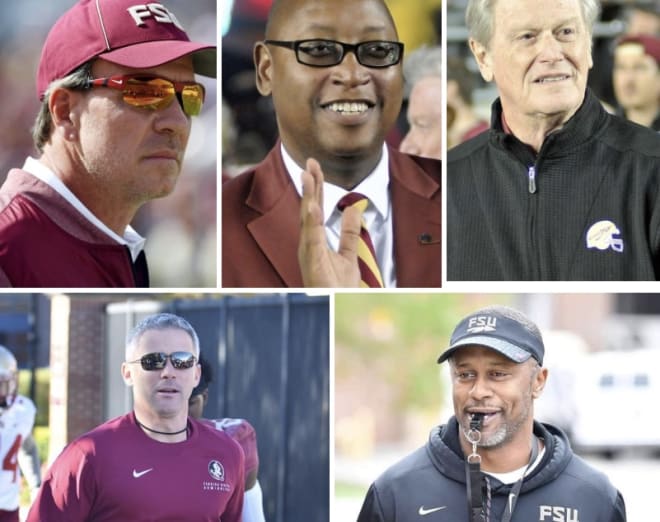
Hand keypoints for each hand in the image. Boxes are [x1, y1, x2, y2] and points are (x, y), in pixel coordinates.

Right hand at [298, 158, 361, 286]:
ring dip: (307, 197)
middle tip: (310, 162)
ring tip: (308, 176)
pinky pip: (312, 240)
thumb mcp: (349, 254)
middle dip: (310, 185)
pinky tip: (313, 208)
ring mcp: (308, 252)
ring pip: (307, 220)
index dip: (316, 187)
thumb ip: (350, 232)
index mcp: (315, 239)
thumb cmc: (338, 286)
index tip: (315, 166)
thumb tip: (354, 209)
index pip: (315, 207)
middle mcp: (308, 243)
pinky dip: (311, 224)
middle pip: (308, 208)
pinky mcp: (312, 263)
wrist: (336, 306)